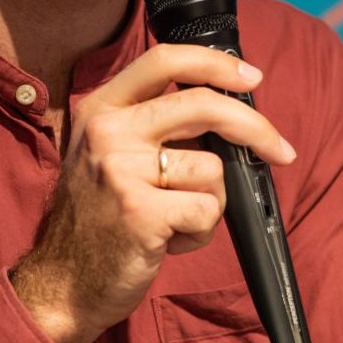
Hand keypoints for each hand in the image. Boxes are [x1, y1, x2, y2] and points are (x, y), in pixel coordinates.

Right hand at [10, 44, 295, 342]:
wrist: (61, 283)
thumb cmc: (99, 221)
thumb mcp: (108, 155)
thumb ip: (153, 126)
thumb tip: (229, 113)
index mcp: (102, 109)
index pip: (164, 60)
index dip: (216, 64)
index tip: (252, 76)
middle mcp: (108, 131)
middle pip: (203, 104)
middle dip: (256, 128)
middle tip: (282, 151)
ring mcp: (121, 170)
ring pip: (211, 168)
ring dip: (209, 202)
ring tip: (174, 221)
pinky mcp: (140, 212)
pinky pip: (206, 210)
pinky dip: (199, 232)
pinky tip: (167, 242)